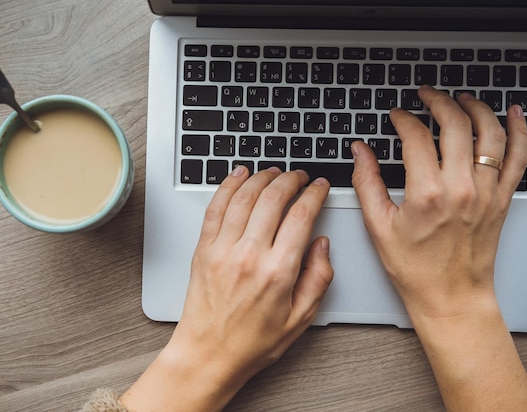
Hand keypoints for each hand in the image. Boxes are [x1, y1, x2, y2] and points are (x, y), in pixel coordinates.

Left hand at [121, 166, 332, 411]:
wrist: (208, 354)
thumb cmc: (252, 342)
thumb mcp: (300, 319)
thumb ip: (318, 279)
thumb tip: (322, 246)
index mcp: (278, 271)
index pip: (301, 215)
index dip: (315, 193)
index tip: (320, 187)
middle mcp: (250, 255)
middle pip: (273, 198)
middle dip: (291, 179)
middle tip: (300, 176)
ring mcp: (223, 249)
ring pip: (244, 196)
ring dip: (262, 177)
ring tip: (274, 172)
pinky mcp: (203, 249)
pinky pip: (215, 208)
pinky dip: (228, 186)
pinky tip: (239, 175)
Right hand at [351, 86, 526, 411]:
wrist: (451, 295)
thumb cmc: (416, 268)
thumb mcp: (379, 226)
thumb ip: (366, 183)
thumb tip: (360, 152)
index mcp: (427, 194)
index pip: (417, 137)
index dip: (403, 119)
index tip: (396, 116)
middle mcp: (462, 188)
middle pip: (455, 124)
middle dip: (438, 101)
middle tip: (426, 95)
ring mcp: (487, 192)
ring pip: (489, 133)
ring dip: (476, 107)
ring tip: (461, 97)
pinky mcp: (502, 199)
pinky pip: (518, 156)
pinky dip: (519, 130)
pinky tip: (512, 113)